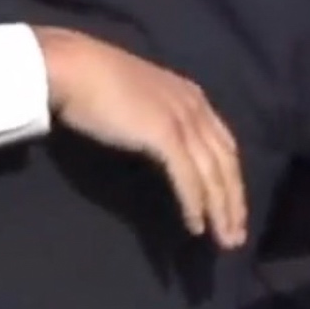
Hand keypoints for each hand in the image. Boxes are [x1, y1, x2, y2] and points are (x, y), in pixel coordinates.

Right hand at [33, 27, 247, 248]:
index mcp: (191, 96)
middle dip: (234, 201)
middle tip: (236, 237)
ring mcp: (181, 120)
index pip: (224, 144)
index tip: (232, 206)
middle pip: (226, 162)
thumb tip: (159, 143)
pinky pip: (188, 178)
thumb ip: (156, 117)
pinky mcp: (164, 136)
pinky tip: (195, 227)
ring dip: (220, 211)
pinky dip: (194, 204)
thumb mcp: (139, 97)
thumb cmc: (94, 79)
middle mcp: (194, 107)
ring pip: (212, 174)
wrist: (73, 68)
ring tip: (223, 240)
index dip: (231, 178)